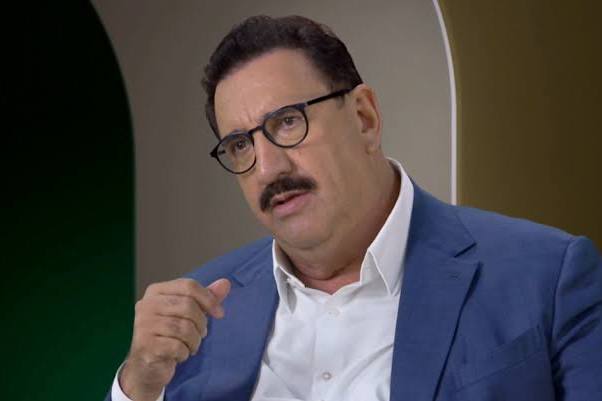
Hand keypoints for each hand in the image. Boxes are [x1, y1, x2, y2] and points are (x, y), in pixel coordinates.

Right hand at [119, 278, 230, 400]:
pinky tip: (179, 355)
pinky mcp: (145, 345)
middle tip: (200, 334)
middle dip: (201, 323)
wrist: (146, 365)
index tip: (220, 313)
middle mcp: (146, 304)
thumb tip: (225, 283)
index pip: (189, 286)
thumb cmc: (169, 335)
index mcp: (156, 291)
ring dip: (194, 341)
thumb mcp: (189, 313)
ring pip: (184, 328)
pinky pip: (177, 346)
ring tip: (190, 345)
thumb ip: (206, 298)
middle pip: (188, 306)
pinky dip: (184, 353)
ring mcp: (143, 324)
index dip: (209, 299)